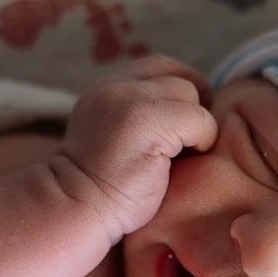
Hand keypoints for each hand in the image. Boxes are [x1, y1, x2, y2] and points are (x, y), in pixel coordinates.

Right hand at [57, 55, 216, 242]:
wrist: (75, 210)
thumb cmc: (103, 188)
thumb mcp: (114, 137)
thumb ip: (140, 116)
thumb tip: (192, 110)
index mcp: (108, 89)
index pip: (161, 66)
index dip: (184, 88)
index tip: (187, 123)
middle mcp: (116, 88)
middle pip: (180, 78)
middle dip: (194, 108)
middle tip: (191, 142)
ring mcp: (129, 102)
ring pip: (190, 95)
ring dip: (198, 126)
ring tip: (183, 155)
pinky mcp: (146, 123)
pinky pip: (199, 119)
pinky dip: (202, 140)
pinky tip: (180, 163)